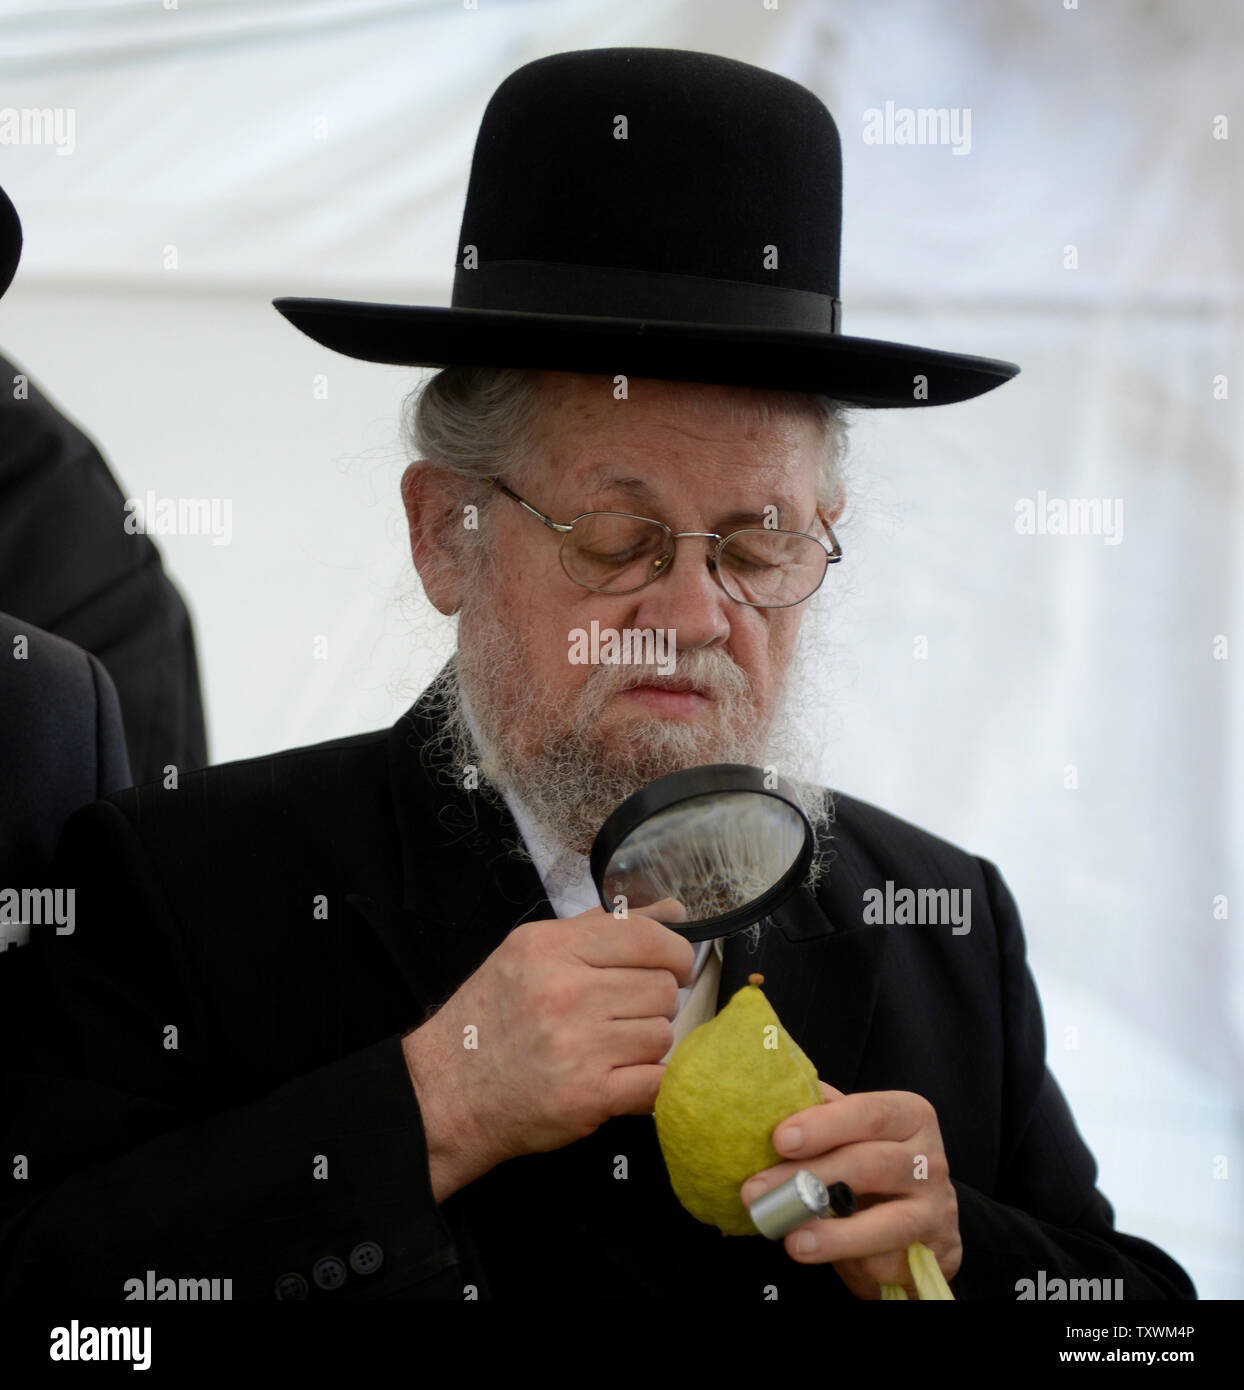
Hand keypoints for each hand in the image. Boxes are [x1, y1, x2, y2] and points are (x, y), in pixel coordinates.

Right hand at [403, 899, 693, 1198]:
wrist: (446, 1092)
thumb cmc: (492, 1017)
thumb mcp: (532, 951)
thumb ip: (605, 926)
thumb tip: (674, 910)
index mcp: (552, 947)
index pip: (648, 937)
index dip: (676, 952)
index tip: (674, 967)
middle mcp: (565, 992)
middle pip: (661, 989)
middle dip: (654, 1002)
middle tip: (625, 1014)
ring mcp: (577, 1047)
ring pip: (661, 1035)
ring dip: (646, 1044)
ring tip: (611, 1047)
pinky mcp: (588, 1097)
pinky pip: (657, 1083)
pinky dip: (650, 1084)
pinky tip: (624, 1079)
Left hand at [739, 1081, 960, 1298]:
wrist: (921, 1221)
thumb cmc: (874, 1164)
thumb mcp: (854, 1133)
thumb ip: (824, 1115)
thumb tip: (772, 1101)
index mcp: (909, 1116)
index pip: (869, 1113)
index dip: (824, 1125)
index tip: (780, 1139)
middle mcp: (930, 1159)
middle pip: (870, 1165)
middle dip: (809, 1179)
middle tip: (758, 1191)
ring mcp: (935, 1208)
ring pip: (889, 1222)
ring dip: (834, 1234)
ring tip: (791, 1239)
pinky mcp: (935, 1253)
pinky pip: (891, 1260)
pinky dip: (854, 1260)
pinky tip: (823, 1254)